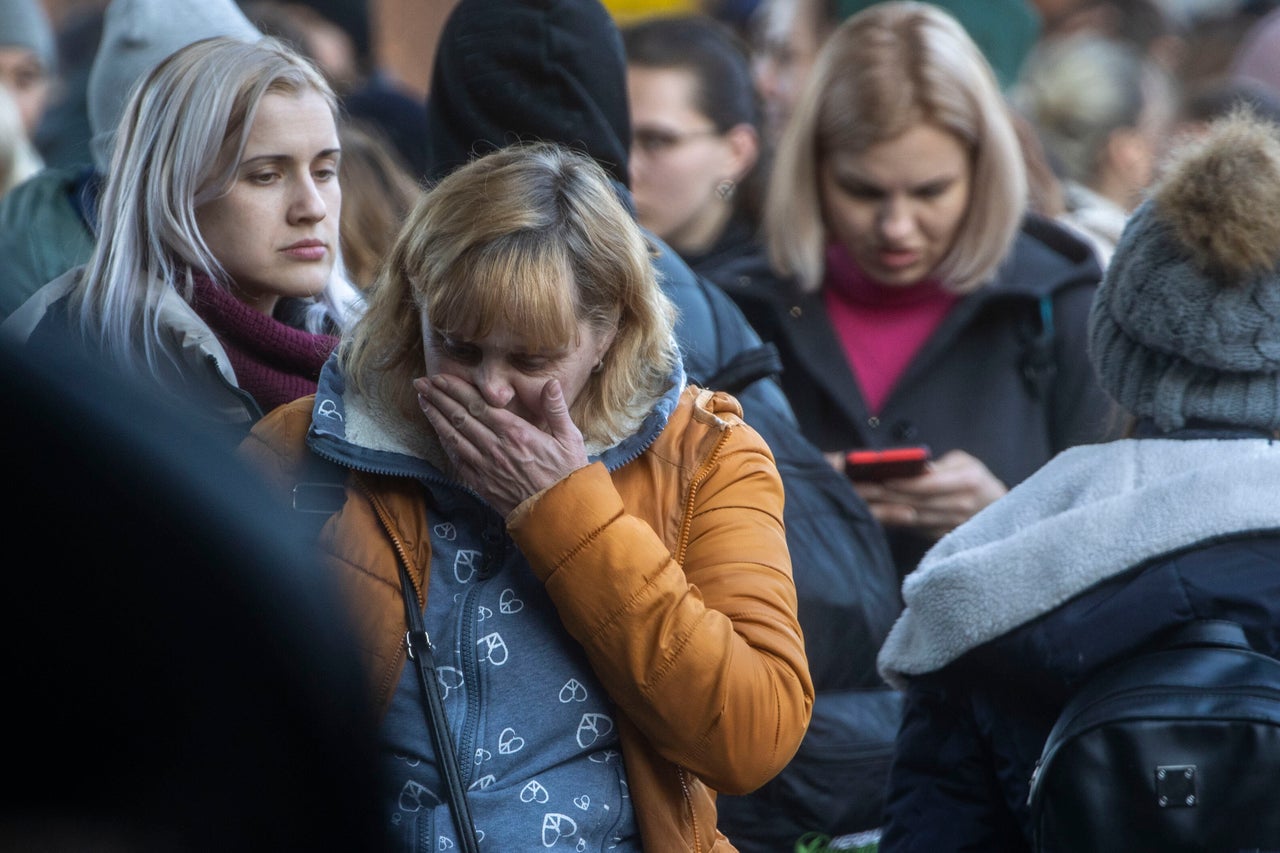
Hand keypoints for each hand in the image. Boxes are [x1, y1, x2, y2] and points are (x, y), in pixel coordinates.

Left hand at [414, 374, 589, 515]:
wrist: (558, 514)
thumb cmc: (566, 475)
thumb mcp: (570, 439)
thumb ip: (556, 409)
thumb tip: (552, 383)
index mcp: (516, 433)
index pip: (478, 405)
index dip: (456, 390)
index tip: (440, 377)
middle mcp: (495, 447)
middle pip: (459, 417)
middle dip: (438, 398)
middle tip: (421, 383)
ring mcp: (485, 466)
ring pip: (453, 437)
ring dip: (435, 417)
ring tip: (422, 401)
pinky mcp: (481, 483)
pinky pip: (457, 460)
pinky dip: (445, 443)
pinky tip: (437, 432)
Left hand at [850, 449, 1006, 539]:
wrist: (996, 509)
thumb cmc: (975, 479)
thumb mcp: (963, 462)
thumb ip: (939, 465)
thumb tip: (913, 468)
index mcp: (967, 482)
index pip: (929, 484)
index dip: (904, 482)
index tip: (881, 477)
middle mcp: (960, 506)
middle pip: (916, 502)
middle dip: (885, 496)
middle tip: (859, 488)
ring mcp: (952, 525)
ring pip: (912, 518)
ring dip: (884, 510)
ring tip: (861, 500)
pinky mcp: (942, 538)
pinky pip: (914, 529)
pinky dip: (893, 521)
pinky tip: (874, 514)